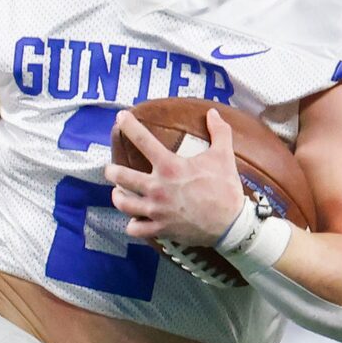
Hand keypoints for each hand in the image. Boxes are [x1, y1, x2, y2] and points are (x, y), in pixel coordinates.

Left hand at [108, 110, 245, 247]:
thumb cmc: (225, 189)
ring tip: (118, 193)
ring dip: (118, 197)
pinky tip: (134, 220)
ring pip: (123, 204)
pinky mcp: (160, 229)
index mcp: (170, 166)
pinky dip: (132, 225)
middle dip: (111, 171)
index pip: (142, 140)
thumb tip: (213, 112)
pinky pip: (135, 229)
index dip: (128, 125)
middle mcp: (157, 188)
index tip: (120, 117)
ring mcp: (157, 210)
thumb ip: (219, 131)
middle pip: (121, 176)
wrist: (231, 225)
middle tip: (110, 169)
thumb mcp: (224, 156)